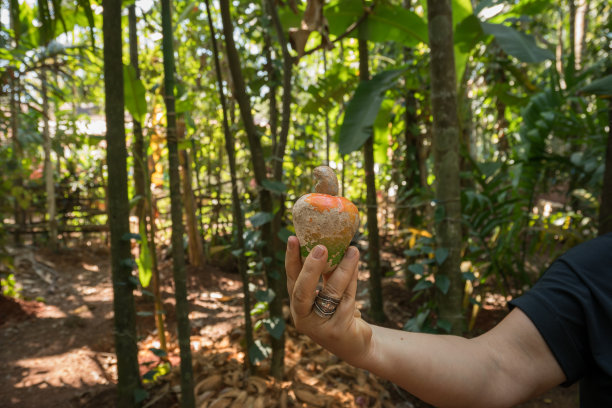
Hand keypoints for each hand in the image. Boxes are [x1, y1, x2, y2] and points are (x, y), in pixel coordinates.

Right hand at [285, 236, 372, 365]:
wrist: (356, 345)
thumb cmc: (340, 313)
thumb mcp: (330, 293)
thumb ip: (328, 274)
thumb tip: (334, 242)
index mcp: (298, 304)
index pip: (292, 279)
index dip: (291, 259)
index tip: (293, 238)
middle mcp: (303, 317)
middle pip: (301, 291)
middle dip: (310, 268)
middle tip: (321, 247)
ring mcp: (319, 326)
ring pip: (330, 292)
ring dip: (342, 268)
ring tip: (352, 250)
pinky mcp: (338, 330)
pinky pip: (347, 299)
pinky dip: (352, 279)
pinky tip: (356, 263)